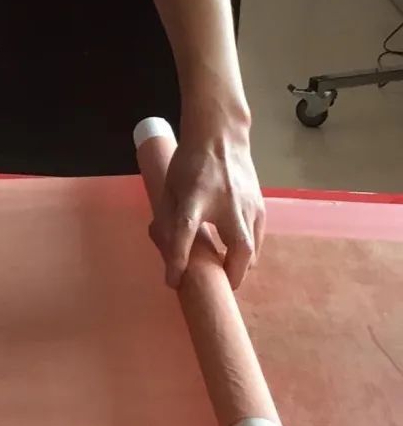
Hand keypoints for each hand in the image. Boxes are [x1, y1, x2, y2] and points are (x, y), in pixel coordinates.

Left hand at [150, 113, 264, 289]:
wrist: (221, 136)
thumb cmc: (189, 162)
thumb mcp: (169, 188)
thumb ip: (167, 218)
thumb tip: (165, 249)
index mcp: (195, 198)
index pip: (185, 233)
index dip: (178, 260)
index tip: (173, 281)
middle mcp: (227, 204)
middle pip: (238, 248)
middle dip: (230, 275)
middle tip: (219, 288)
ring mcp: (248, 205)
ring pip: (252, 247)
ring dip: (240, 267)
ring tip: (227, 276)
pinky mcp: (260, 206)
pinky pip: (258, 238)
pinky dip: (249, 253)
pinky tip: (238, 257)